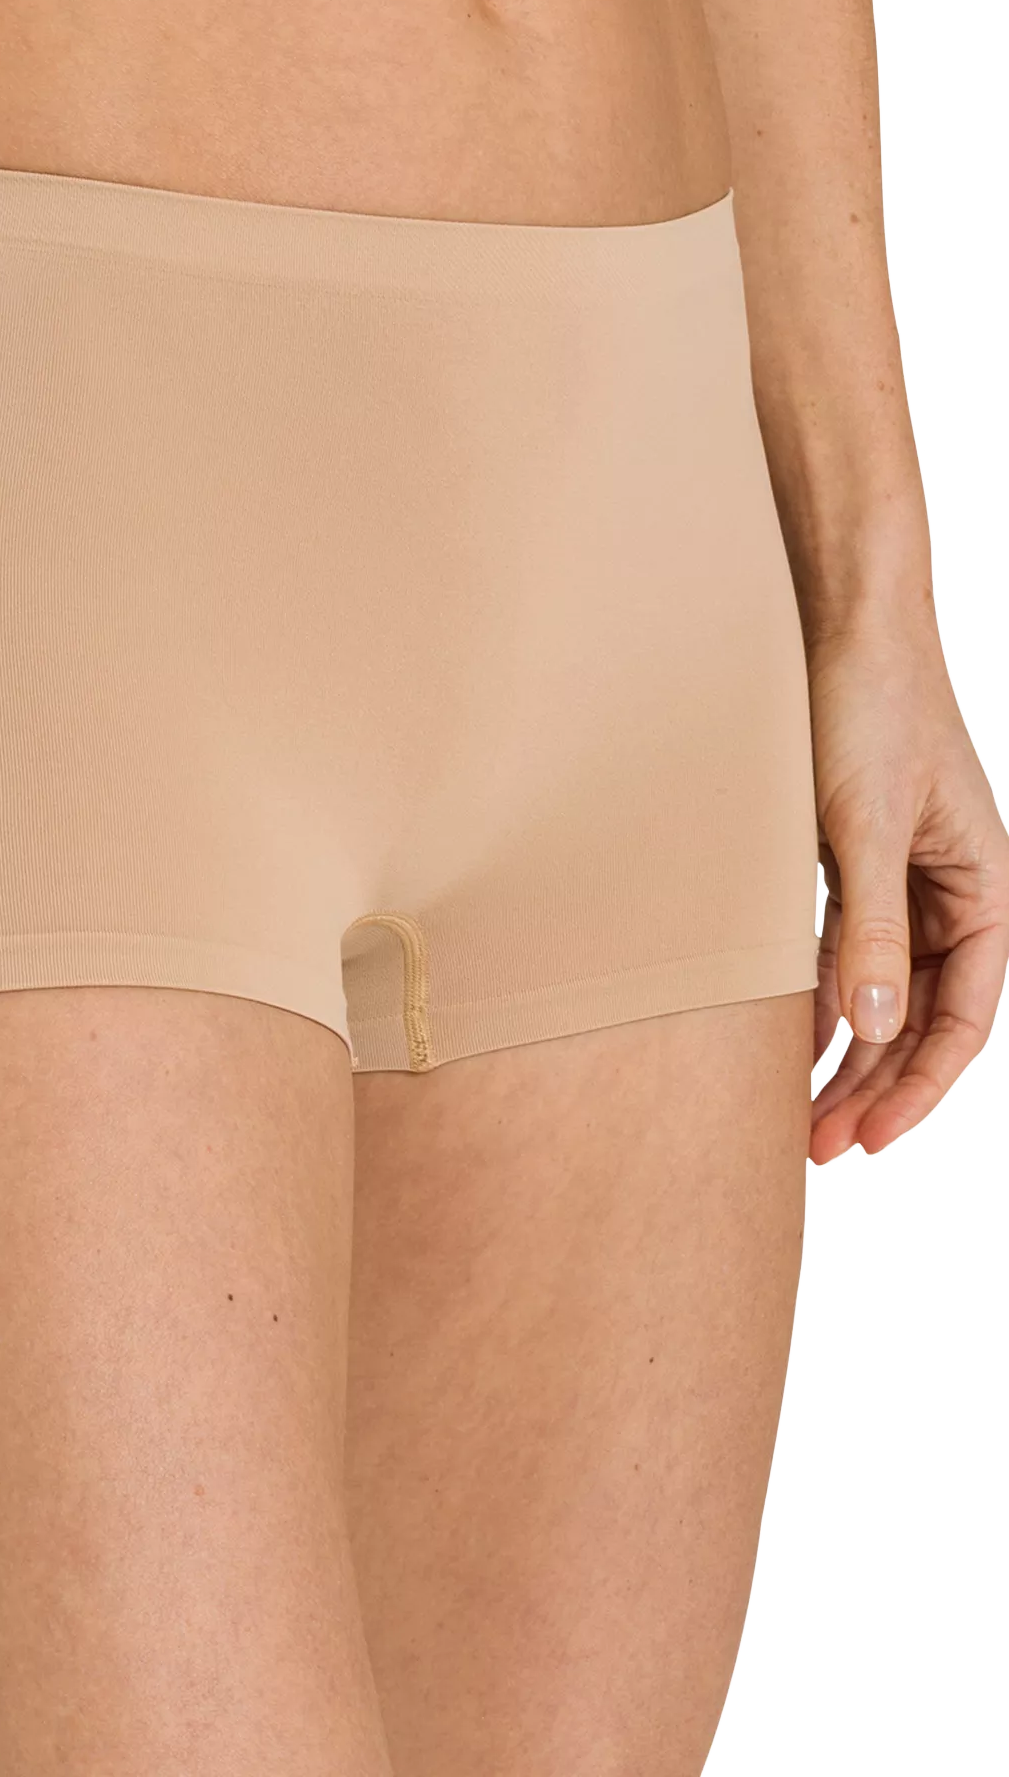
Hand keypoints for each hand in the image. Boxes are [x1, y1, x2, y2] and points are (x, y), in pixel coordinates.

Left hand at [806, 617, 1008, 1162]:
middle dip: (876, 1086)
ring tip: (800, 1114)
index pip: (965, 1017)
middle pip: (922, 1018)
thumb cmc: (872, 711)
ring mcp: (905, 882)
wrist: (839, 629)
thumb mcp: (865, 828)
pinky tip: (789, 1042)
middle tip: (820, 1147)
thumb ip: (870, 930)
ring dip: (845, 1053)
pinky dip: (820, 999)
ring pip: (881, 994)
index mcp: (987, 890)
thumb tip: (869, 1030)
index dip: (921, 1086)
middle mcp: (954, 896)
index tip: (873, 1139)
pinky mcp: (856, 865)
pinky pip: (847, 953)